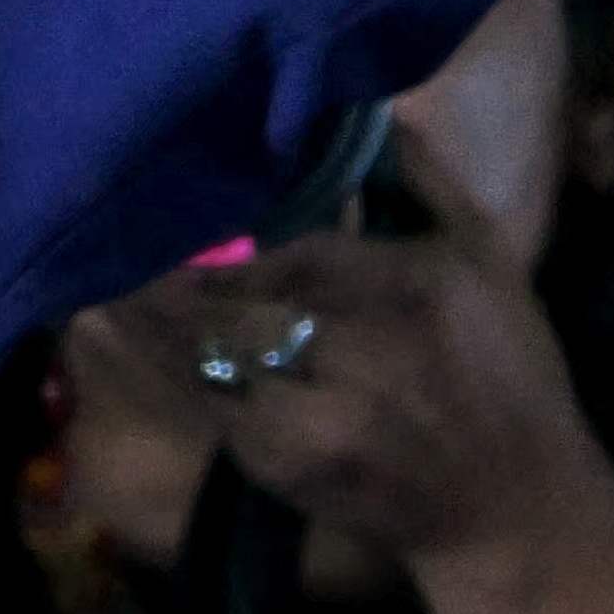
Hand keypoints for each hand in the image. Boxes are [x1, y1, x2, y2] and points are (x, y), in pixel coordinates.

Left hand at [138, 131, 613, 592]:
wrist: (511, 508)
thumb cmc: (506, 369)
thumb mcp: (487, 258)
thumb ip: (423, 179)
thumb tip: (363, 104)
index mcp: (411, 288)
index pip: (289, 247)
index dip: (218, 224)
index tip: (174, 179)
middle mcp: (356, 354)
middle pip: (230, 298)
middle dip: (167, 261)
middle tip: (113, 210)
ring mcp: (311, 418)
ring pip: (199, 349)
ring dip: (144, 306)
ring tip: (102, 257)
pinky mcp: (278, 466)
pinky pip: (198, 399)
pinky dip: (158, 356)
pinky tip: (121, 322)